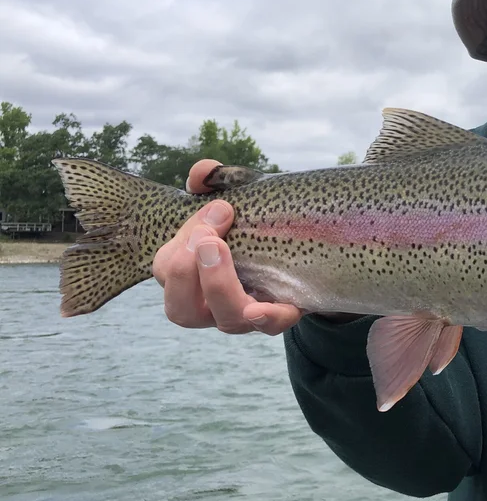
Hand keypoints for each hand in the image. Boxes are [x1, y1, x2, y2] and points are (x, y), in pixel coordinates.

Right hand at [152, 159, 303, 335]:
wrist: (308, 240)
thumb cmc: (257, 219)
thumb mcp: (239, 194)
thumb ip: (216, 179)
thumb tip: (201, 173)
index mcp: (190, 274)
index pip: (165, 268)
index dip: (183, 242)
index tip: (218, 210)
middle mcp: (211, 303)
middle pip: (181, 309)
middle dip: (185, 270)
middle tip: (209, 237)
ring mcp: (245, 314)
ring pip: (224, 321)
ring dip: (219, 287)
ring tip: (224, 253)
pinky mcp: (280, 315)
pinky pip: (271, 327)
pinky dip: (268, 317)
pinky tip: (264, 305)